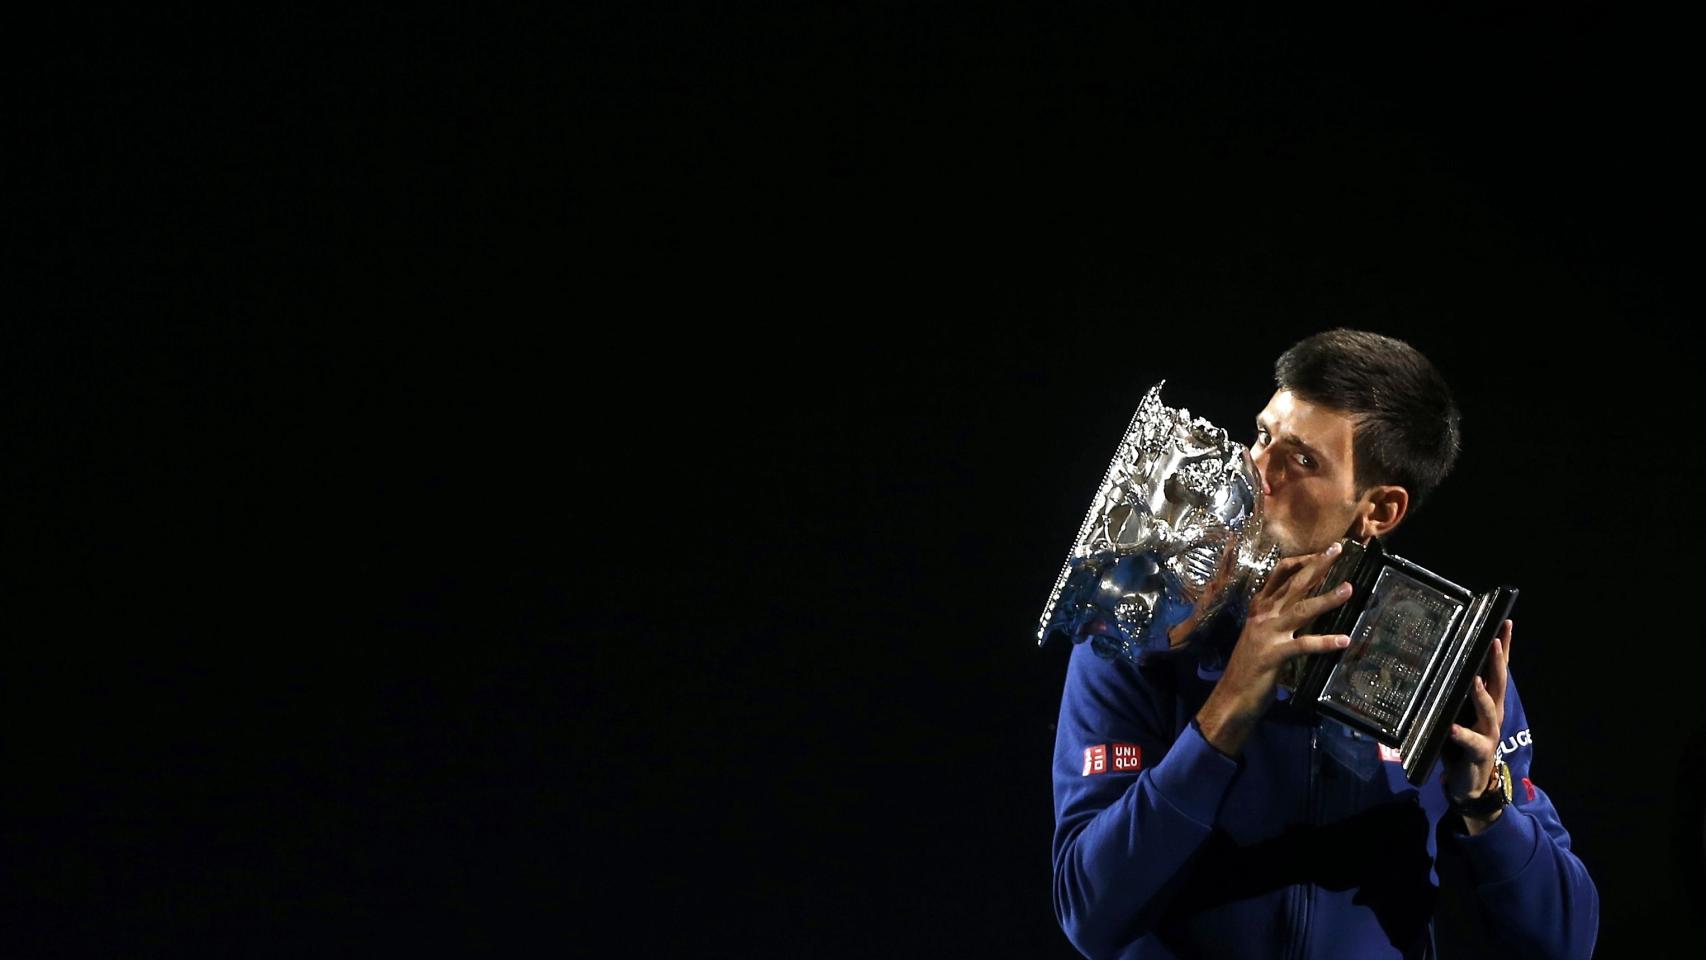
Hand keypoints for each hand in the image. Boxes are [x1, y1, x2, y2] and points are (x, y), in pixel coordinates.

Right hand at [1196, 541, 1354, 756]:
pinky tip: (1344, 640)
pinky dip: (1324, 642)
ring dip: (1326, 598)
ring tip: (1349, 589)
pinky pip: (1303, 645)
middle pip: (1293, 584)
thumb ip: (1278, 619)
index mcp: (1259, 609)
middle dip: (1316, 565)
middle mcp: (1263, 616)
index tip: (1322, 552)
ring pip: (1301, 610)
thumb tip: (1303, 605)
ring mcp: (1267, 634)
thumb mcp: (1262, 636)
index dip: (1300, 561)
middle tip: (1337, 549)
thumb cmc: (1249, 667)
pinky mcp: (1273, 655)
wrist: (1231, 696)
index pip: (1279, 575)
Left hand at [1443, 619, 1513, 833]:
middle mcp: (1493, 713)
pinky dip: (1460, 734)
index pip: (1497, 670)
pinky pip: (1470, 741)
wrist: (1470, 782)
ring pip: (1488, 709)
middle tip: (1494, 641)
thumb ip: (1454, 692)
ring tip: (1473, 679)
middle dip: (1496, 662)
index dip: (1503, 647)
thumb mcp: (1458, 712)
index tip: (1504, 623)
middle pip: (1497, 683)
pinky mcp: (1478, 751)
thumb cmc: (1461, 741)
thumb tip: (1437, 662)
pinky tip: (1451, 728)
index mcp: (1488, 701)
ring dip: (1480, 694)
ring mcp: (1488, 732)